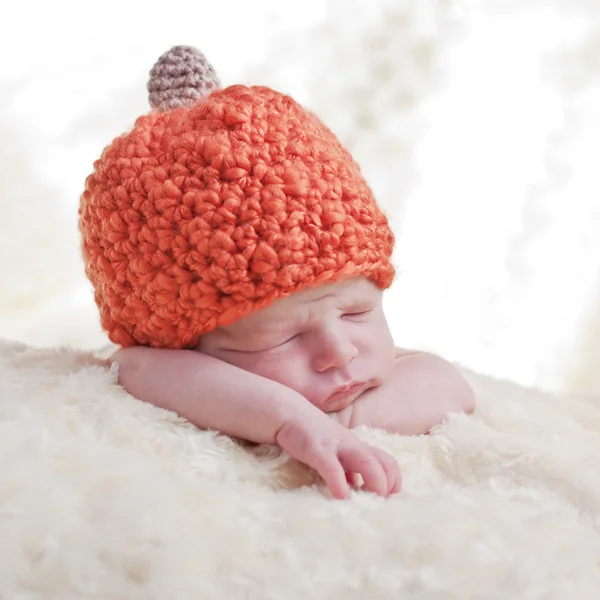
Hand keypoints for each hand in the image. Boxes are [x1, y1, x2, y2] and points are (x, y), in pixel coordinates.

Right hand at [275, 409, 400, 499]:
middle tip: (380, 506)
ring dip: (375, 485)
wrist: (289, 414)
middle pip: (385, 463)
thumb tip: (356, 492)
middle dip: (388, 487)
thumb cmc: (313, 436)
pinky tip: (340, 497)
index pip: (388, 463)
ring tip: (370, 505)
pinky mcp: (318, 450)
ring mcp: (338, 447)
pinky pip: (333, 468)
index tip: (386, 501)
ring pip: (368, 463)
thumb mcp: (335, 453)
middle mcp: (354, 446)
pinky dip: (340, 485)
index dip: (393, 483)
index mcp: (359, 447)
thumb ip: (347, 470)